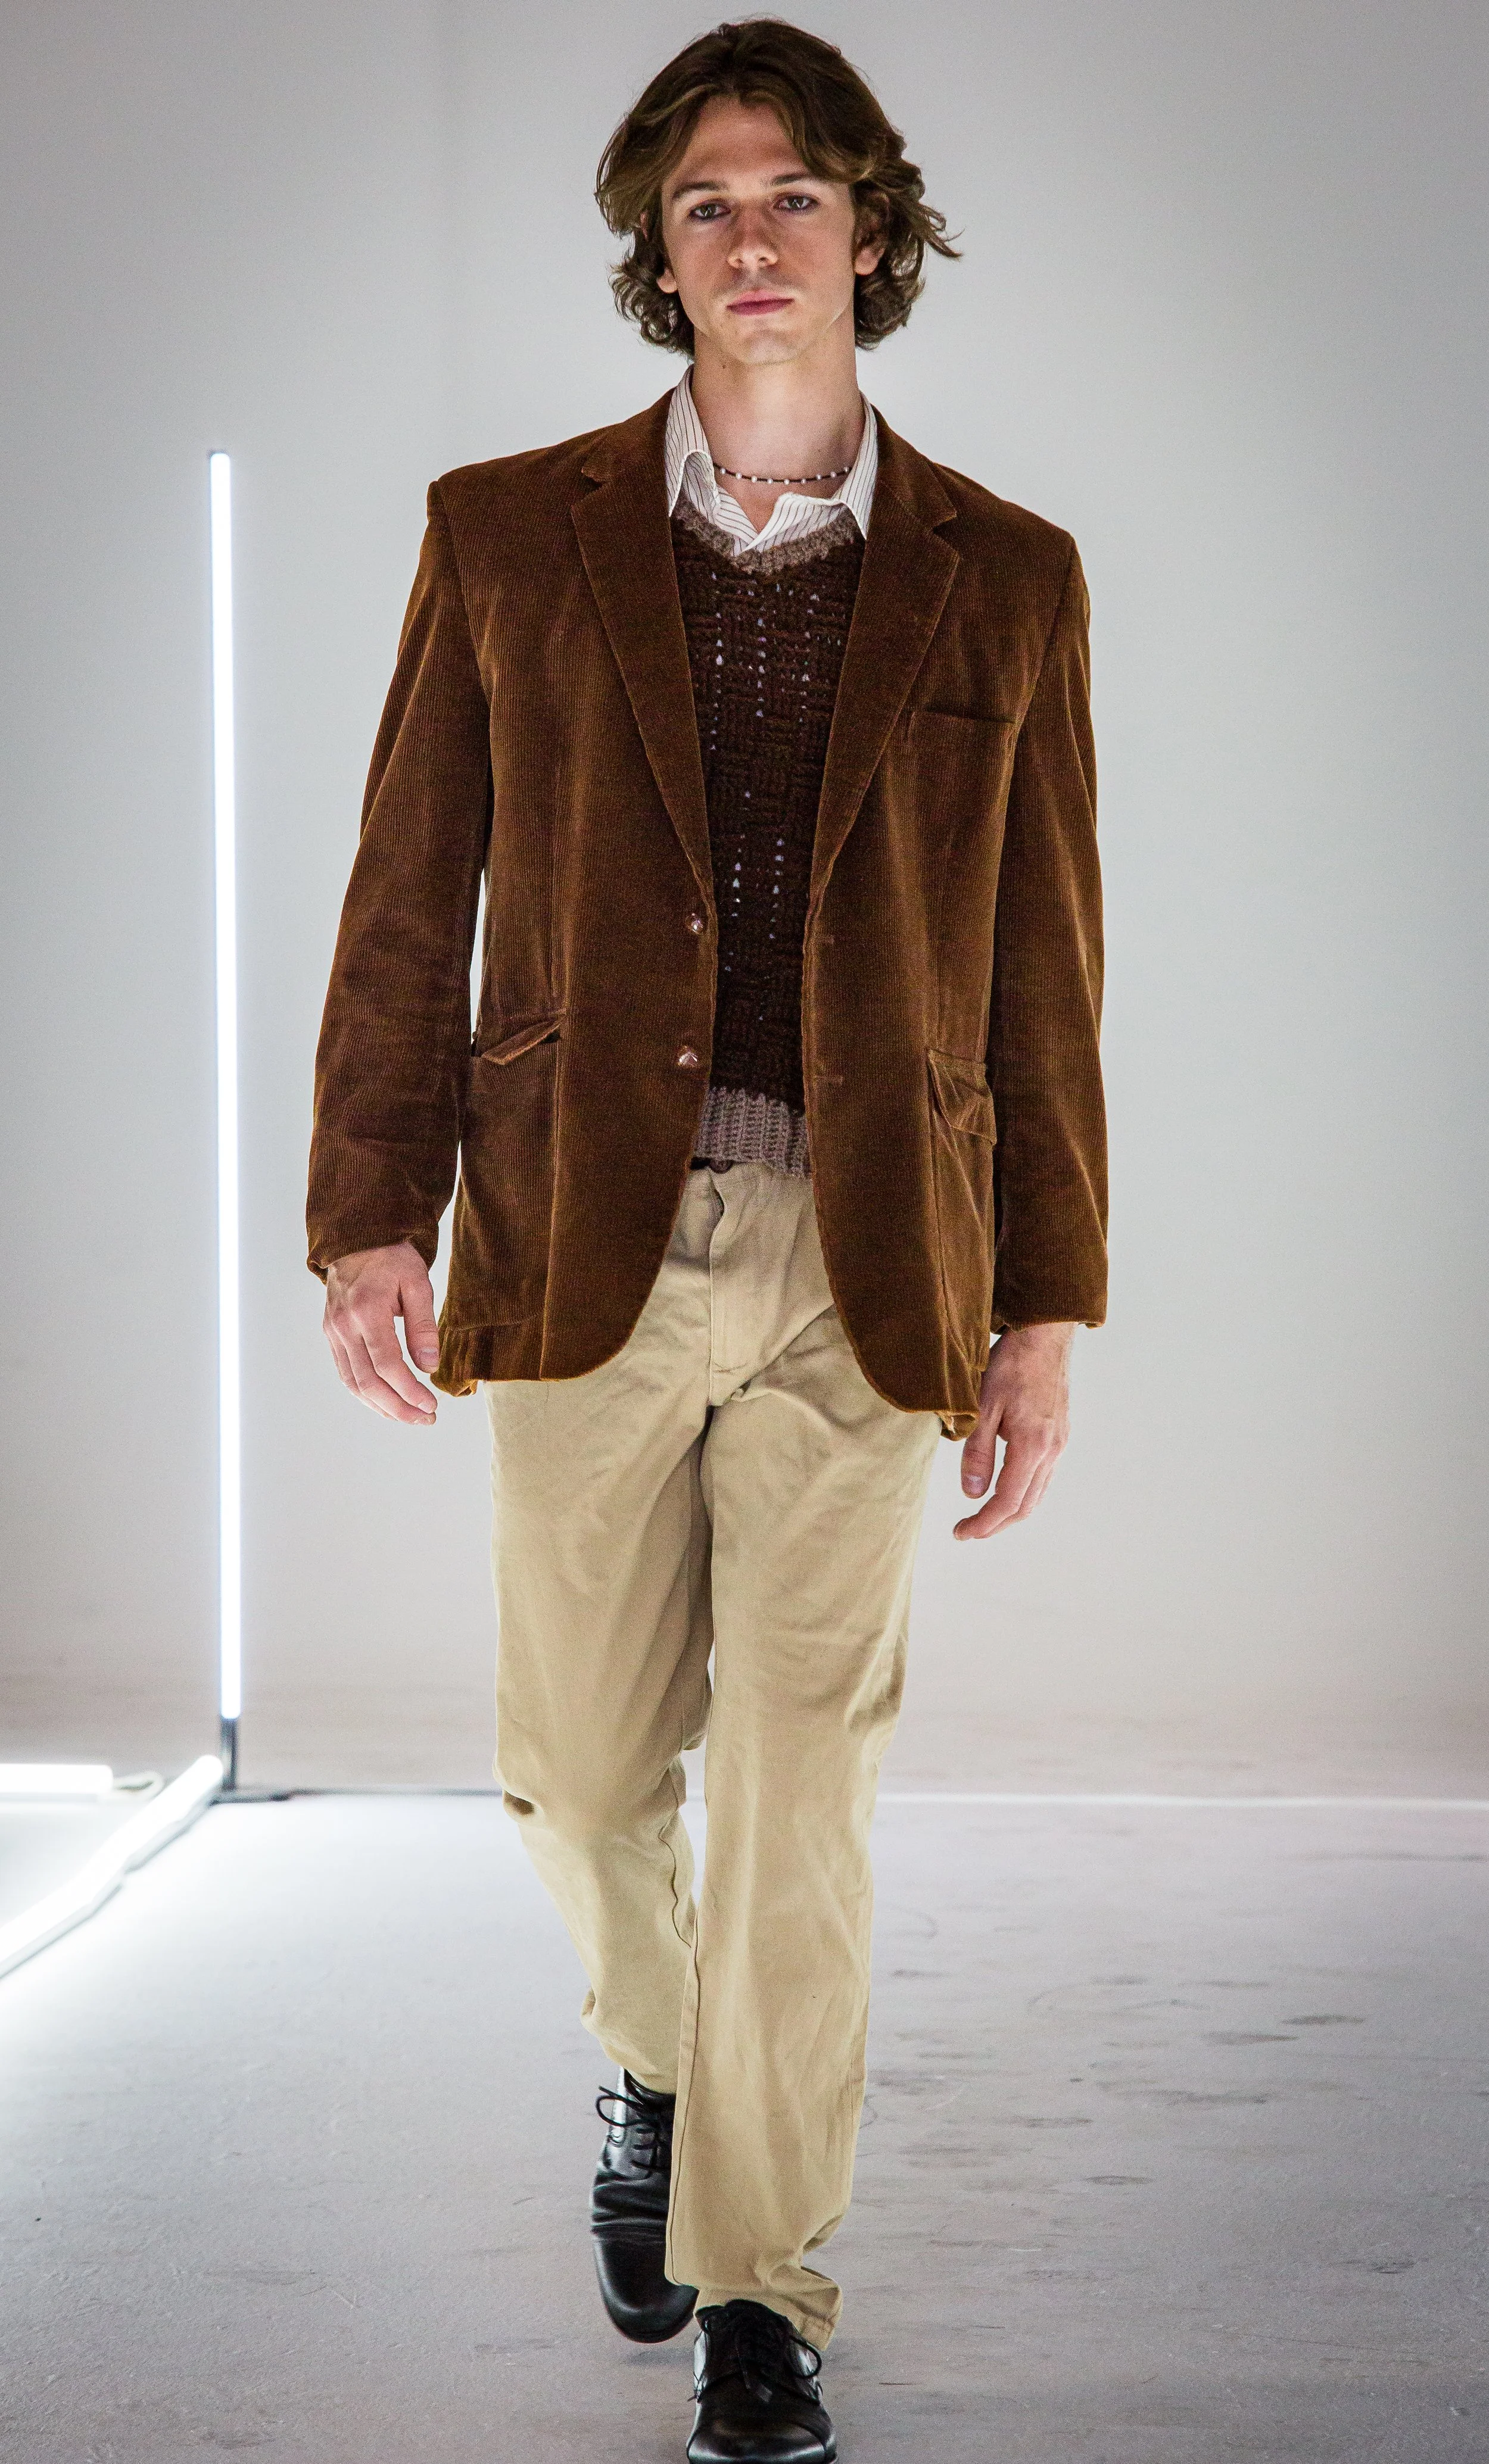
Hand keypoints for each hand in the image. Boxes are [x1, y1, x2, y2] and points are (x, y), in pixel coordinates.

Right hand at [322, 1240, 439, 1424]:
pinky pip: (345, 1373)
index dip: (409, 1391)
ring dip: (381, 1406)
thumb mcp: (418, 1283)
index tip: (431, 1405)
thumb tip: (429, 1367)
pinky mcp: (330, 1335)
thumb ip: (423, 1325)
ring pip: (353, 1383)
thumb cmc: (393, 1259)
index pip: (387, 1364)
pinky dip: (365, 1393)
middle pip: (367, 1381)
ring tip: (410, 1416)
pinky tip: (387, 1402)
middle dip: (398, 1407)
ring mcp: (333, 1331)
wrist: (358, 1240)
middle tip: (425, 1418)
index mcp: (366, 1310)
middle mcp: (344, 1325)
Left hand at [954, 1323, 1073, 1538]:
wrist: (1044, 1337)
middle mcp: (1052, 1450)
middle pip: (1026, 1506)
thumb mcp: (983, 1406)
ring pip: (1037, 1493)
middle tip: (968, 1531)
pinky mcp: (1060, 1435)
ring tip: (983, 1516)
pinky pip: (1043, 1476)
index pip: (1008, 1501)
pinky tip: (1005, 1487)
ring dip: (1011, 1511)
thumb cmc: (1010, 1365)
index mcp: (1033, 1446)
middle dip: (996, 1525)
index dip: (984, 1523)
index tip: (961, 1533)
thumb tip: (972, 1494)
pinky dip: (1023, 1492)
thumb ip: (978, 1452)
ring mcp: (1060, 1444)